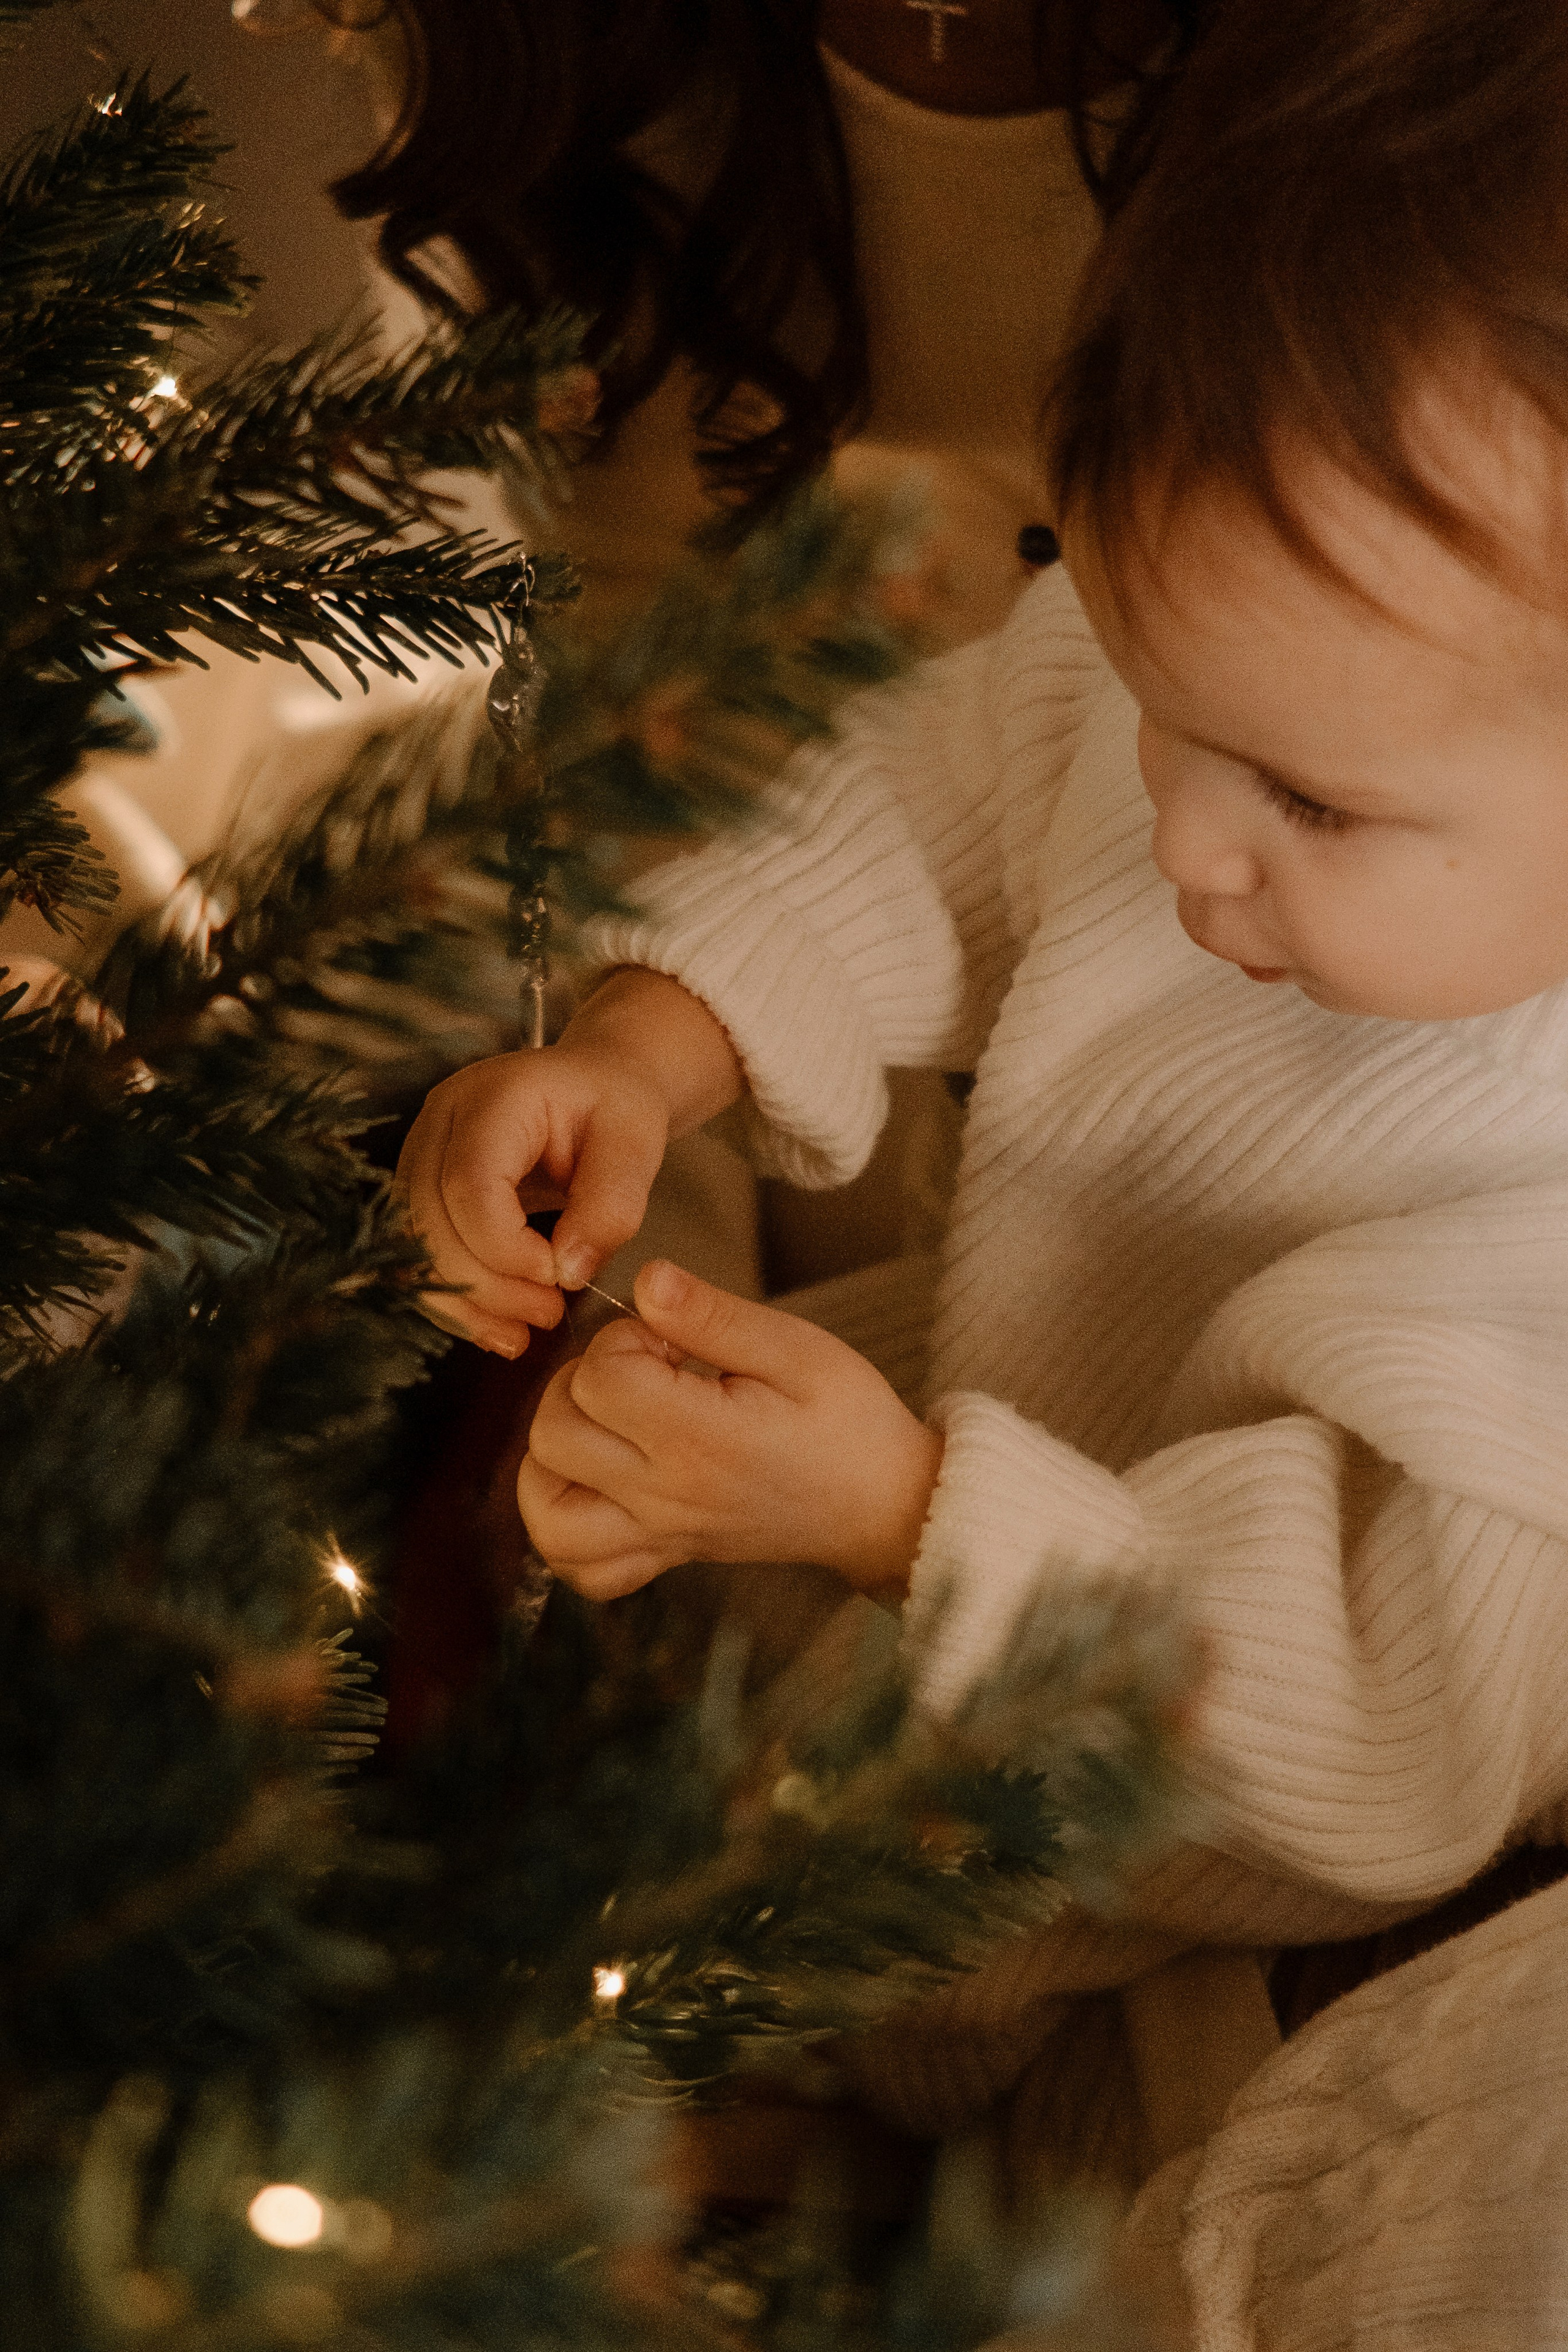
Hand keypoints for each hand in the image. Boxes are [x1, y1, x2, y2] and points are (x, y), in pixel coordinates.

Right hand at [395, 970, 741, 1354]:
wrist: (593, 1084)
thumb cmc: (615, 1106)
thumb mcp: (635, 1145)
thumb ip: (610, 1207)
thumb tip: (567, 1272)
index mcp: (491, 1097)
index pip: (468, 1184)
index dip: (505, 1247)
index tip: (558, 1279)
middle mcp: (439, 1121)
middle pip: (429, 1221)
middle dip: (486, 1284)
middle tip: (550, 1313)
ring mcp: (419, 1154)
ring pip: (414, 1247)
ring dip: (466, 1302)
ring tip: (525, 1331)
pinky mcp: (420, 1189)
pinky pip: (420, 1256)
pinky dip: (456, 1299)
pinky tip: (498, 1326)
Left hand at [518, 1259, 944, 1600]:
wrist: (883, 1505)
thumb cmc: (847, 1419)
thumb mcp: (798, 1349)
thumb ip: (713, 1316)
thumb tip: (645, 1282)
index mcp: (701, 1440)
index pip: (599, 1379)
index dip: (623, 1340)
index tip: (671, 1341)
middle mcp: (666, 1496)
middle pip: (553, 1435)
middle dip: (582, 1382)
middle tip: (643, 1371)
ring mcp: (658, 1534)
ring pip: (543, 1506)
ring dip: (553, 1451)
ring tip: (606, 1421)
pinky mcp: (660, 1555)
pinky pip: (575, 1562)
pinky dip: (561, 1523)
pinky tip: (590, 1480)